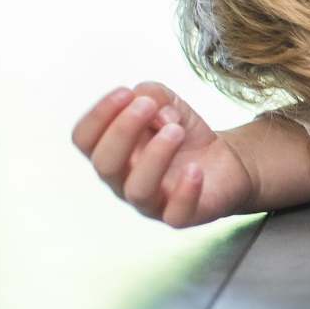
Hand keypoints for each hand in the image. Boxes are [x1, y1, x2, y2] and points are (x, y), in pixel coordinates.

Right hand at [71, 82, 255, 226]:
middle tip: (149, 107)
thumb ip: (152, 95)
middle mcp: (123, 180)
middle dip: (123, 131)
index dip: (98, 116)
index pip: (84, 139)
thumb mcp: (168, 102)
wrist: (225, 159)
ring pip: (137, 190)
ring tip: (176, 130)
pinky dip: (185, 191)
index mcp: (111, 151)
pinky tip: (195, 169)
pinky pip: (175, 214)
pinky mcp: (180, 216)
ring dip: (155, 155)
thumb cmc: (183, 132)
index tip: (125, 92)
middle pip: (104, 164)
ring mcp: (150, 202)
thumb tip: (150, 106)